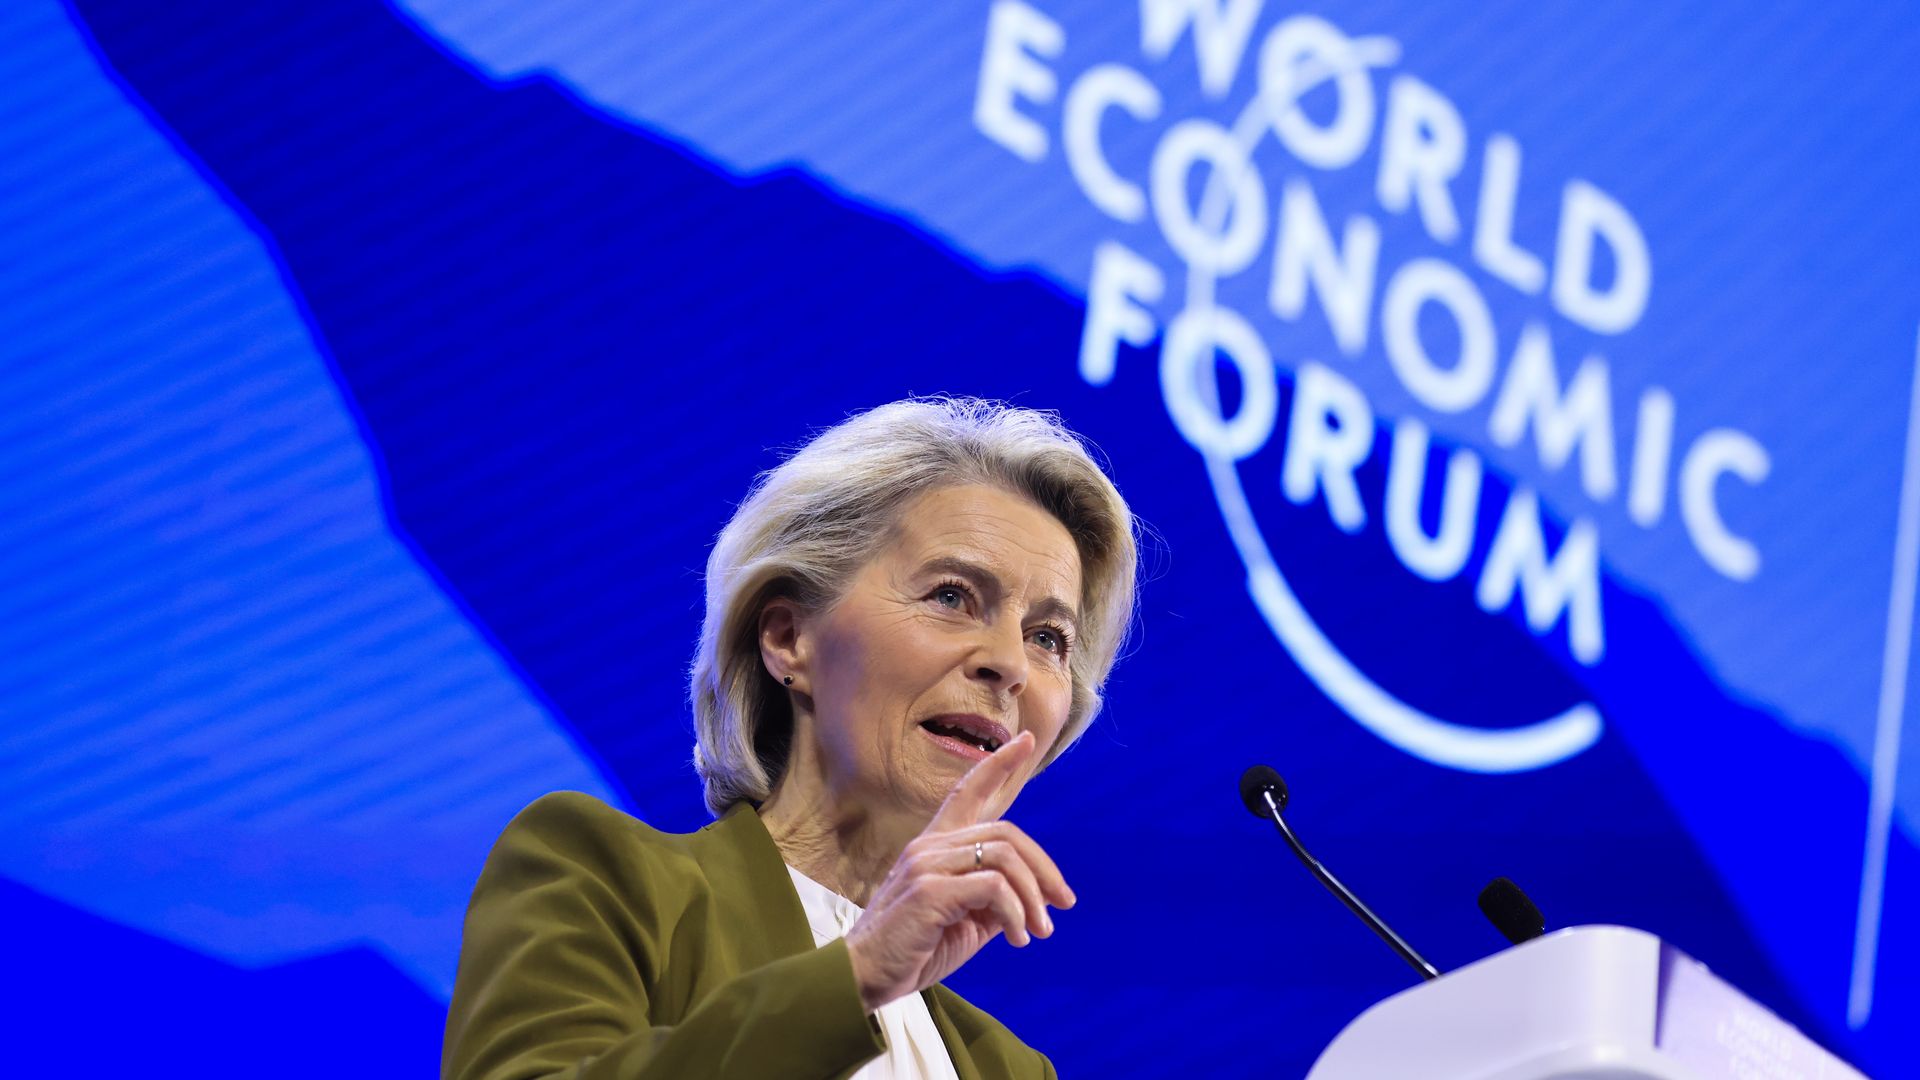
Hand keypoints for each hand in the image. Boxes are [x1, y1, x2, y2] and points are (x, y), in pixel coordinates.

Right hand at [843, 731, 1076, 1012]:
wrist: (864, 978)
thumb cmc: (913, 950)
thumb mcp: (964, 922)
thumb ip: (994, 901)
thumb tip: (1037, 898)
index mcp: (934, 846)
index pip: (967, 791)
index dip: (998, 764)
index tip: (1027, 740)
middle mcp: (929, 846)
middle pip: (1007, 833)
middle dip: (1044, 869)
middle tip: (1062, 905)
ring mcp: (926, 864)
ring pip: (1005, 859)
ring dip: (1032, 898)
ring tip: (1037, 931)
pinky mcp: (928, 890)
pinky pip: (994, 888)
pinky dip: (1016, 914)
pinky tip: (1016, 938)